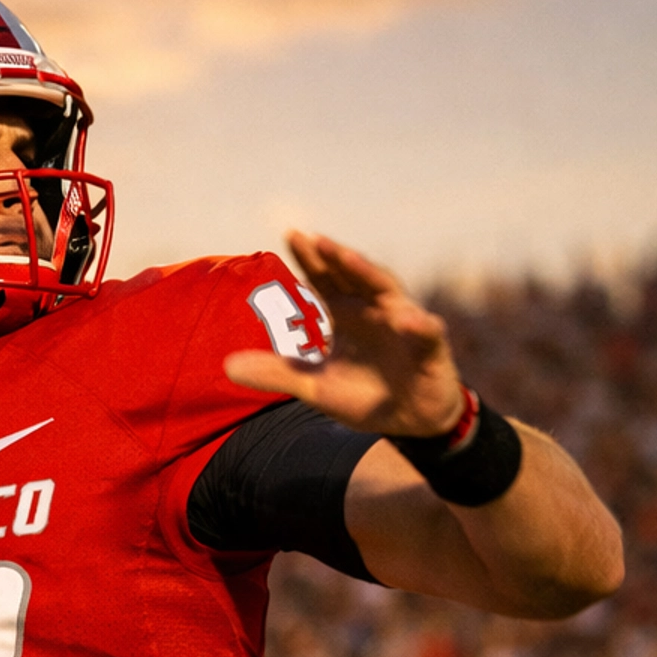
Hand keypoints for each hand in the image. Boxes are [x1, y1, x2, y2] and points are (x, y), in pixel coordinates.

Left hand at [224, 232, 466, 437]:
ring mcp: (405, 325)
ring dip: (369, 274)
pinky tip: (406, 321)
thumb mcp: (315, 387)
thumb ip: (278, 372)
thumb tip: (227, 366)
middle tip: (314, 239)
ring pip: (389, 291)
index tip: (289, 235)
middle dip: (336, 256)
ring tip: (348, 258)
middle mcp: (376, 310)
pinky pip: (427, 334)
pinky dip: (418, 326)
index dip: (309, 258)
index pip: (326, 279)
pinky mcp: (430, 350)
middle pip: (355, 275)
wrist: (410, 421)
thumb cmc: (366, 394)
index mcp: (348, 313)